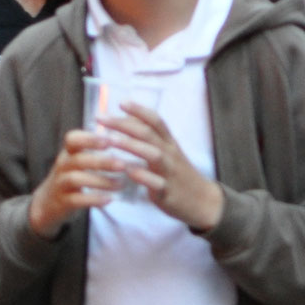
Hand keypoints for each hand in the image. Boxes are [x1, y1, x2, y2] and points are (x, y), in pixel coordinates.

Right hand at [28, 129, 126, 237]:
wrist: (48, 202)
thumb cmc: (73, 174)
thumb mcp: (81, 158)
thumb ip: (98, 146)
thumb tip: (128, 127)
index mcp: (69, 152)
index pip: (72, 139)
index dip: (90, 139)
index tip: (111, 140)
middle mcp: (63, 165)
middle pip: (78, 160)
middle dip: (101, 162)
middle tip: (122, 165)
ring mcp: (60, 183)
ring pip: (76, 179)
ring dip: (100, 181)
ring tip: (121, 184)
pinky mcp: (62, 201)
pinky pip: (76, 200)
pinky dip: (93, 199)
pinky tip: (109, 199)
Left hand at [97, 102, 226, 232]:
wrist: (202, 201)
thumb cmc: (179, 175)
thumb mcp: (169, 154)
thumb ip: (152, 140)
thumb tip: (130, 123)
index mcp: (169, 144)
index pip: (156, 121)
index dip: (139, 110)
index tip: (121, 102)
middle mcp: (170, 154)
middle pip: (149, 133)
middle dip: (124, 124)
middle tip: (101, 119)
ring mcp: (170, 172)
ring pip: (153, 154)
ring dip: (132, 145)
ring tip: (111, 140)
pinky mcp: (168, 191)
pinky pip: (156, 182)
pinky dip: (143, 175)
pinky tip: (129, 171)